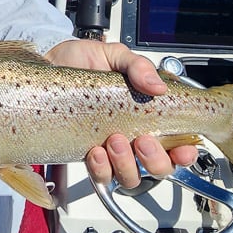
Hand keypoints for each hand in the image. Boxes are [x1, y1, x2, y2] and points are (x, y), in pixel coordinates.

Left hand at [45, 40, 197, 186]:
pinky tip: (94, 150)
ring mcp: (110, 148)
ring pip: (130, 176)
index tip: (184, 149)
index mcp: (147, 114)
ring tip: (113, 140)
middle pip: (158, 168)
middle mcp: (133, 136)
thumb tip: (157, 87)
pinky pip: (101, 175)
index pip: (176, 143)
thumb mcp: (115, 55)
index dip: (185, 153)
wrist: (48, 62)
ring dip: (127, 164)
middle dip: (155, 160)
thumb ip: (138, 66)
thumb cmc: (83, 60)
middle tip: (142, 140)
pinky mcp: (87, 154)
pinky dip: (101, 168)